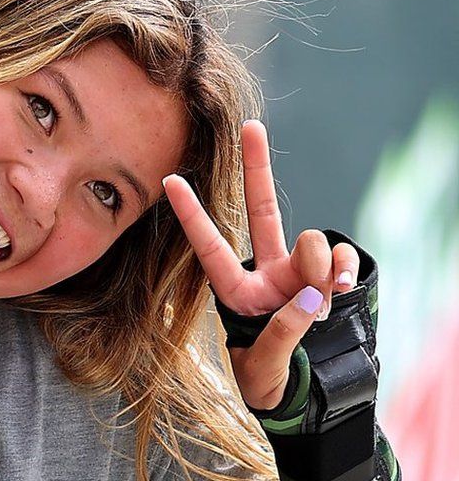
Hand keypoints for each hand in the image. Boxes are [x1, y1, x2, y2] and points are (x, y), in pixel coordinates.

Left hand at [163, 120, 360, 410]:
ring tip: (320, 298)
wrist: (298, 390)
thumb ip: (284, 330)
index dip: (192, 214)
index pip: (210, 246)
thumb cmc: (263, 375)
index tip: (169, 179)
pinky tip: (342, 286)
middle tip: (250, 126)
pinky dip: (346, 269)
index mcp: (235, 290)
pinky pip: (342, 259)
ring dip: (320, 264)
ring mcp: (300, 271)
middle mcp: (266, 271)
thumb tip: (313, 293)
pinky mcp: (330, 276)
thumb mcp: (262, 364)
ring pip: (312, 243)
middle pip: (262, 210)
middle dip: (257, 168)